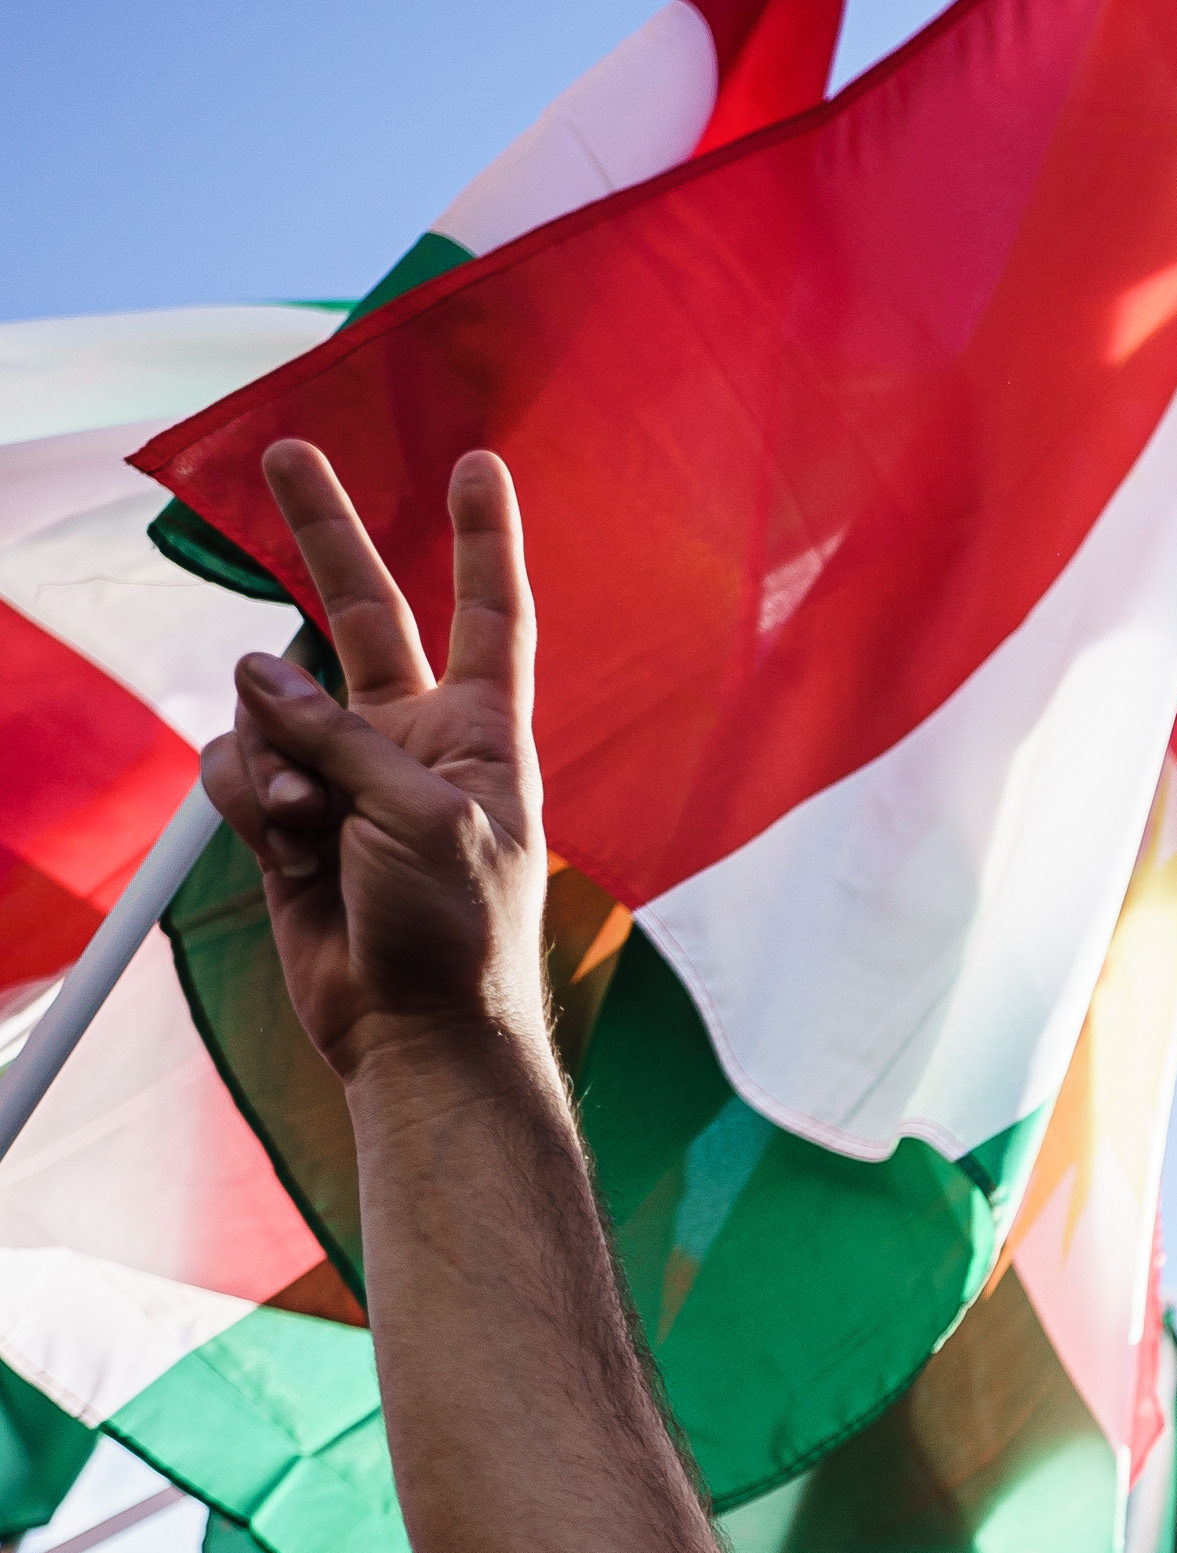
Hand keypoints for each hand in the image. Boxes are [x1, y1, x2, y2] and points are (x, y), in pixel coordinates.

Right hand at [203, 441, 547, 1079]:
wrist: (413, 1031)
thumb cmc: (457, 933)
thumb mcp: (421, 818)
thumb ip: (341, 736)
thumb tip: (258, 672)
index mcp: (480, 734)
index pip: (490, 614)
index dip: (483, 538)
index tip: (479, 464)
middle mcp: (412, 740)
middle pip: (360, 613)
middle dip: (325, 533)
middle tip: (288, 450)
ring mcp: (344, 773)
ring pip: (271, 702)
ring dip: (272, 752)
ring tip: (306, 823)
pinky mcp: (287, 814)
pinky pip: (238, 764)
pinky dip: (248, 796)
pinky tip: (281, 845)